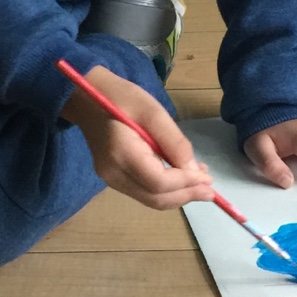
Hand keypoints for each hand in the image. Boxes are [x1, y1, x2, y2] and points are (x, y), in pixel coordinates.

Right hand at [61, 65, 211, 210]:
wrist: (86, 98)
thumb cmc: (120, 97)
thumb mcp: (152, 110)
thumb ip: (173, 140)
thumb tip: (193, 170)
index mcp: (121, 154)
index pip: (158, 182)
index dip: (185, 183)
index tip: (207, 177)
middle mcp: (113, 173)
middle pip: (155, 198)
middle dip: (185, 196)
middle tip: (211, 190)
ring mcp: (110, 179)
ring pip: (150, 199)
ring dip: (178, 195)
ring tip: (200, 183)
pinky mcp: (113, 178)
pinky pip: (143, 191)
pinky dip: (165, 190)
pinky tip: (180, 177)